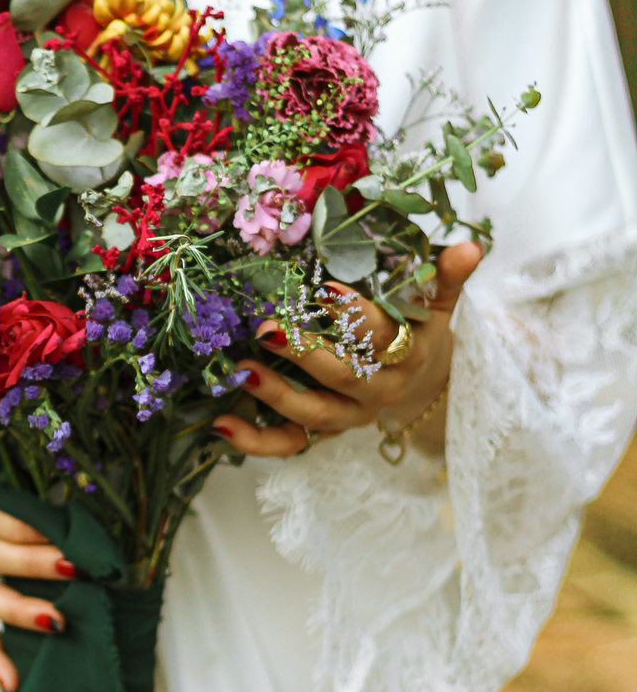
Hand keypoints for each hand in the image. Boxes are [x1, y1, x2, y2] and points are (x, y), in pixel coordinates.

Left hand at [211, 242, 480, 459]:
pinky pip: (289, 445)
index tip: (326, 290)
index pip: (385, 336)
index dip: (359, 316)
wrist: (418, 385)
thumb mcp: (435, 304)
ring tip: (242, 369)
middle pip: (343, 377)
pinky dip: (255, 440)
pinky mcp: (322, 434)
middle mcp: (379, 390)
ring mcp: (348, 416)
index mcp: (409, 353)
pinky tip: (222, 424)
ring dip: (276, 395)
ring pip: (313, 414)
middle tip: (268, 328)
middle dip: (305, 355)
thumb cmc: (416, 330)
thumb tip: (471, 247)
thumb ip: (444, 277)